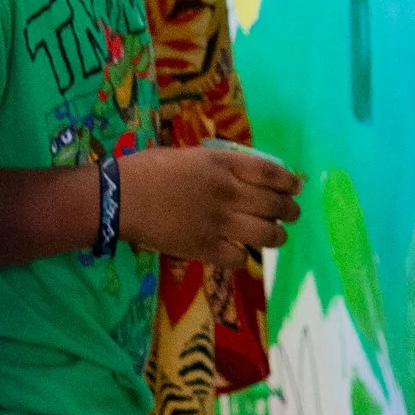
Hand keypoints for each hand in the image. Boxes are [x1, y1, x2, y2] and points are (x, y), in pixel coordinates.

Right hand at [119, 140, 302, 268]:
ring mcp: (218, 222)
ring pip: (266, 234)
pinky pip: (239, 258)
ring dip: (277, 236)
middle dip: (290, 211)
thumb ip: (218, 165)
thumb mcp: (188, 156)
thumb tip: (242, 175)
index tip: (295, 187)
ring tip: (277, 236)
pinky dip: (243, 256)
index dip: (288, 181)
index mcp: (222, 164)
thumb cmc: (147, 170)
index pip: (269, 172)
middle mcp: (227, 192)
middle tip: (292, 214)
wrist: (119, 198)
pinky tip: (238, 252)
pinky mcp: (205, 248)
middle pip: (274, 205)